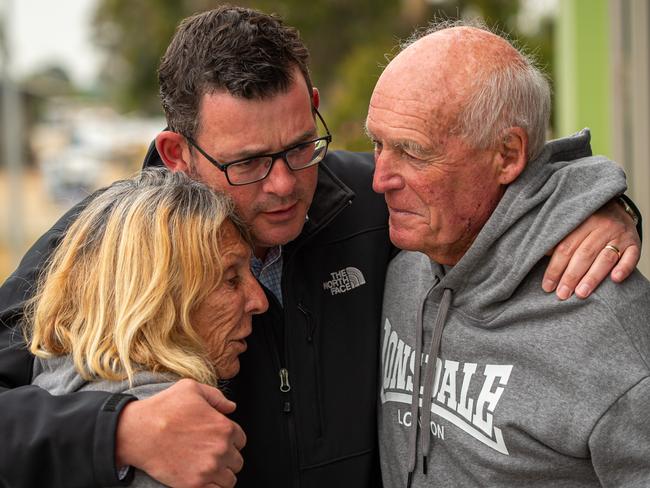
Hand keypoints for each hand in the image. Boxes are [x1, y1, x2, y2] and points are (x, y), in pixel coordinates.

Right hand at [115, 379, 245, 487]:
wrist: (138, 432)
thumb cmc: (162, 408)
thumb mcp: (191, 388)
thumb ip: (216, 396)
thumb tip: (231, 407)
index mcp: (223, 427)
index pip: (241, 440)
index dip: (230, 439)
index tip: (218, 440)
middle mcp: (220, 450)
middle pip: (237, 461)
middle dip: (227, 457)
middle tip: (210, 453)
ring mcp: (208, 469)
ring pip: (230, 480)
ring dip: (222, 474)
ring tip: (208, 468)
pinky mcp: (193, 485)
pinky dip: (212, 487)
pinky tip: (202, 479)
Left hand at [542, 198, 640, 299]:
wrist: (618, 209)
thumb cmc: (589, 222)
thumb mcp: (573, 224)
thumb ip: (559, 239)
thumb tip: (539, 256)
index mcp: (582, 221)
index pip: (565, 247)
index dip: (555, 268)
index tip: (547, 286)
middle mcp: (602, 227)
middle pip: (583, 255)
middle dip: (571, 277)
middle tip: (561, 294)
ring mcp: (620, 235)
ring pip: (605, 258)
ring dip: (592, 278)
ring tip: (580, 293)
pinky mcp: (635, 244)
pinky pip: (631, 257)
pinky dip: (623, 268)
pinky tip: (615, 280)